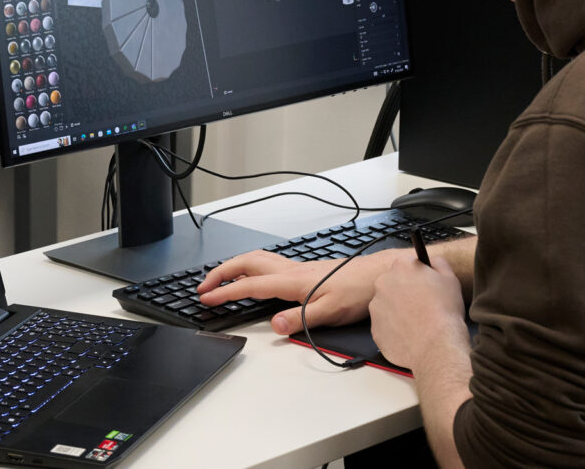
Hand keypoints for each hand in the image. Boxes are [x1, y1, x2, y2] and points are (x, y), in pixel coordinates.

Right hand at [196, 248, 404, 334]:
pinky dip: (252, 268)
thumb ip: (301, 318)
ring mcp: (299, 269)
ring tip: (221, 279)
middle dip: (222, 272)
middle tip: (204, 286)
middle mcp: (293, 270)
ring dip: (235, 267)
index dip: (226, 292)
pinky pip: (270, 265)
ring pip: (258, 260)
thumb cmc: (359, 290)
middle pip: (248, 263)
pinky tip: (254, 278)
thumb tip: (275, 325)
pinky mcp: (306, 271)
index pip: (250, 285)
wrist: (380, 275)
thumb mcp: (331, 311)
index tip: (206, 299)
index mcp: (293, 281)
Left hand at [369, 256, 468, 370]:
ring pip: (387, 305)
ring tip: (417, 322)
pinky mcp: (374, 328)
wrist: (437, 346)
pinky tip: (410, 334)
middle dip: (404, 292)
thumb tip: (431, 261)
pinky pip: (384, 325)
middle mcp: (383, 283)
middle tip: (422, 306)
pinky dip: (394, 328)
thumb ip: (438, 263)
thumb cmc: (445, 313)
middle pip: (393, 284)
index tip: (424, 286)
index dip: (417, 277)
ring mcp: (376, 306)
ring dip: (398, 310)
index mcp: (401, 267)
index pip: (406, 265)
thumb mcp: (450, 279)